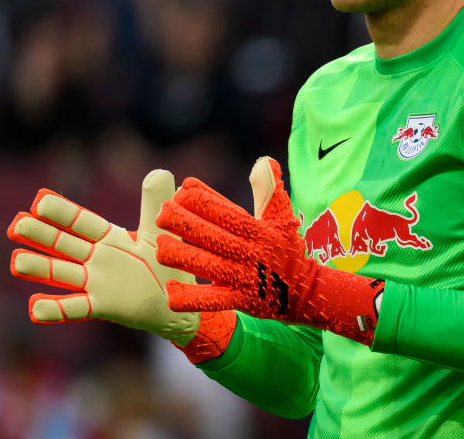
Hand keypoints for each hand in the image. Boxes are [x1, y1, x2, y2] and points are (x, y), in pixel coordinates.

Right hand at [8, 169, 199, 344]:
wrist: (178, 301)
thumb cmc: (168, 262)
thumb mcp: (161, 230)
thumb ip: (156, 202)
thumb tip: (159, 171)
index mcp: (110, 238)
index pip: (82, 222)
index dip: (62, 213)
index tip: (39, 200)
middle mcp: (97, 259)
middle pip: (64, 244)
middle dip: (41, 235)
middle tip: (16, 225)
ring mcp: (97, 283)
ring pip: (62, 273)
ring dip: (40, 269)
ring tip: (16, 263)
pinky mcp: (102, 306)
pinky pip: (75, 308)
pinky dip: (54, 309)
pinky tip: (34, 308)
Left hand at [155, 157, 382, 344]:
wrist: (304, 290)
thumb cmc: (286, 248)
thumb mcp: (282, 217)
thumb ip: (268, 190)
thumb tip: (262, 161)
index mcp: (258, 230)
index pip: (228, 211)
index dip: (205, 200)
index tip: (182, 190)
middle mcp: (250, 252)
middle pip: (213, 236)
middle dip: (185, 224)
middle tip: (161, 214)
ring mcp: (245, 278)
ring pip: (209, 266)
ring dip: (183, 256)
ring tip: (159, 247)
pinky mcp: (241, 302)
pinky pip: (212, 301)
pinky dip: (191, 298)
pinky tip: (171, 291)